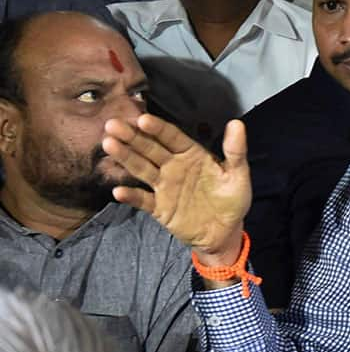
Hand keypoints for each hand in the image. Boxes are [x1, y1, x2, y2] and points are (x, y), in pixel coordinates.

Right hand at [103, 115, 250, 264]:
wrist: (225, 232)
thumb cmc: (233, 199)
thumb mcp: (238, 174)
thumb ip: (236, 150)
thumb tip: (237, 123)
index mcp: (192, 154)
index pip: (172, 137)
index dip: (157, 128)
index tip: (142, 119)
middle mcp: (174, 167)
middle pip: (150, 149)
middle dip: (132, 137)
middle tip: (112, 124)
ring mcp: (164, 187)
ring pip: (141, 169)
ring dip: (126, 157)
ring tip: (109, 145)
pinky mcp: (159, 208)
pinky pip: (142, 200)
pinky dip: (131, 196)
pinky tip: (118, 191)